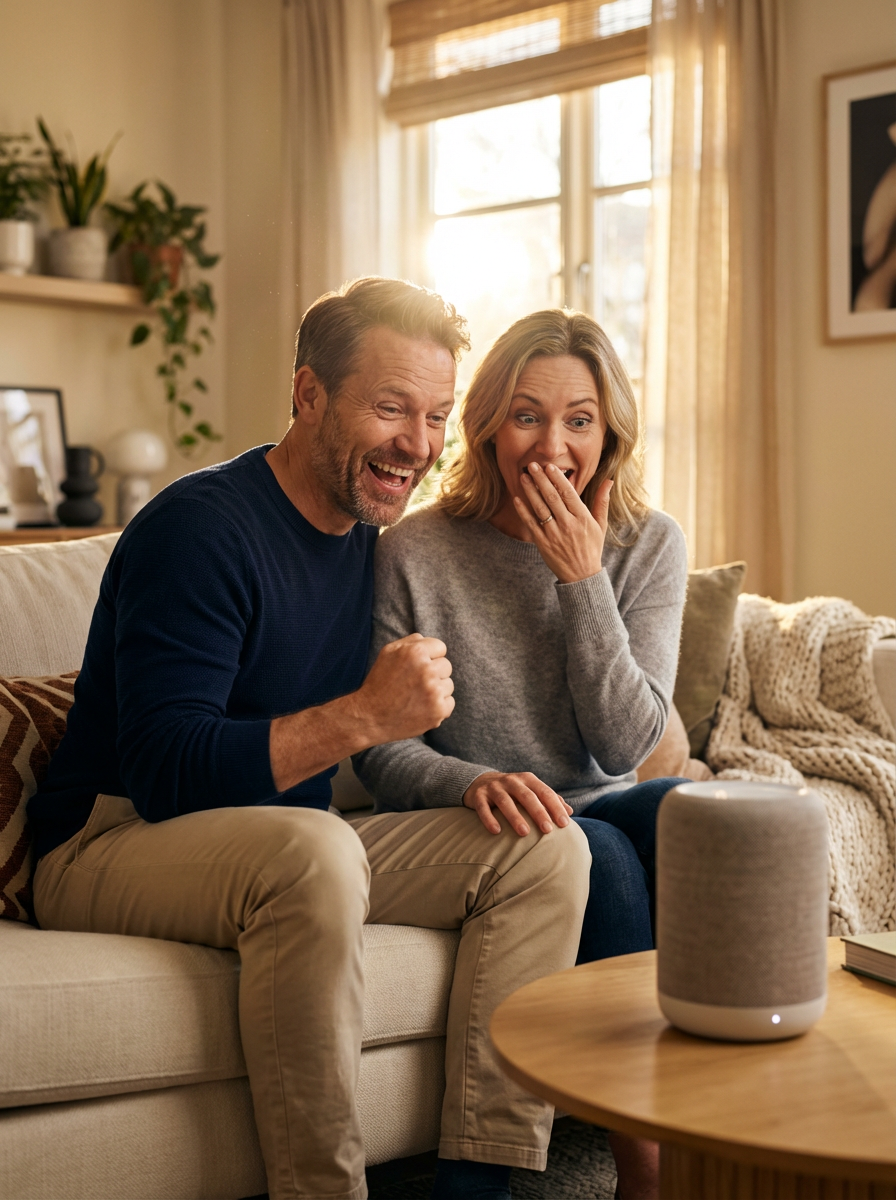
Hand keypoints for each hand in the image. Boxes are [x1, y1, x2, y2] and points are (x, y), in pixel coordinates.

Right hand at [356, 634, 453, 743]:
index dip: (429, 657)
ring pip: (449, 685)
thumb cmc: (379, 683)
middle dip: (434, 673)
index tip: (418, 667)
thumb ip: (411, 642)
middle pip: (446, 666)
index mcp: (415, 652)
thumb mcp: (388, 653)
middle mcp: (427, 670)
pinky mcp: (438, 710)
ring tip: (416, 697)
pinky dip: (438, 707)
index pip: (440, 647)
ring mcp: (434, 691)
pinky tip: (420, 708)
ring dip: (436, 691)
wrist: (370, 718)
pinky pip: (449, 703)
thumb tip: (428, 640)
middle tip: (414, 684)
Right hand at [463, 771, 573, 836]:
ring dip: (515, 817)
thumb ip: (549, 799)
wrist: (479, 781)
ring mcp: (494, 787)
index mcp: (527, 779)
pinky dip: (489, 818)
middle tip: (547, 830)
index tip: (564, 824)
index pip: (544, 792)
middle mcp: (511, 781)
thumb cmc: (513, 791)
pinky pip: (483, 807)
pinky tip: (496, 831)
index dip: (555, 807)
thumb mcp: (530, 790)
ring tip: (524, 833)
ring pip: (505, 801)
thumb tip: (570, 812)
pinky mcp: (478, 796)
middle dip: (538, 812)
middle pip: (527, 796)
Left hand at [515, 463, 612, 582]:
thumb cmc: (592, 548)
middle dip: (541, 479)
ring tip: (523, 477)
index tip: (550, 466)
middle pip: (552, 497)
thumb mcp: (601, 525)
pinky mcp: (543, 543)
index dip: (558, 479)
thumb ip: (602, 501)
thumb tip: (608, 481)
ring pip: (540, 508)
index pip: (569, 494)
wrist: (581, 576)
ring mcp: (554, 534)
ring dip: (530, 491)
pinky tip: (517, 499)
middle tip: (532, 465)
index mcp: (583, 518)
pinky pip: (531, 524)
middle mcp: (568, 525)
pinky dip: (523, 511)